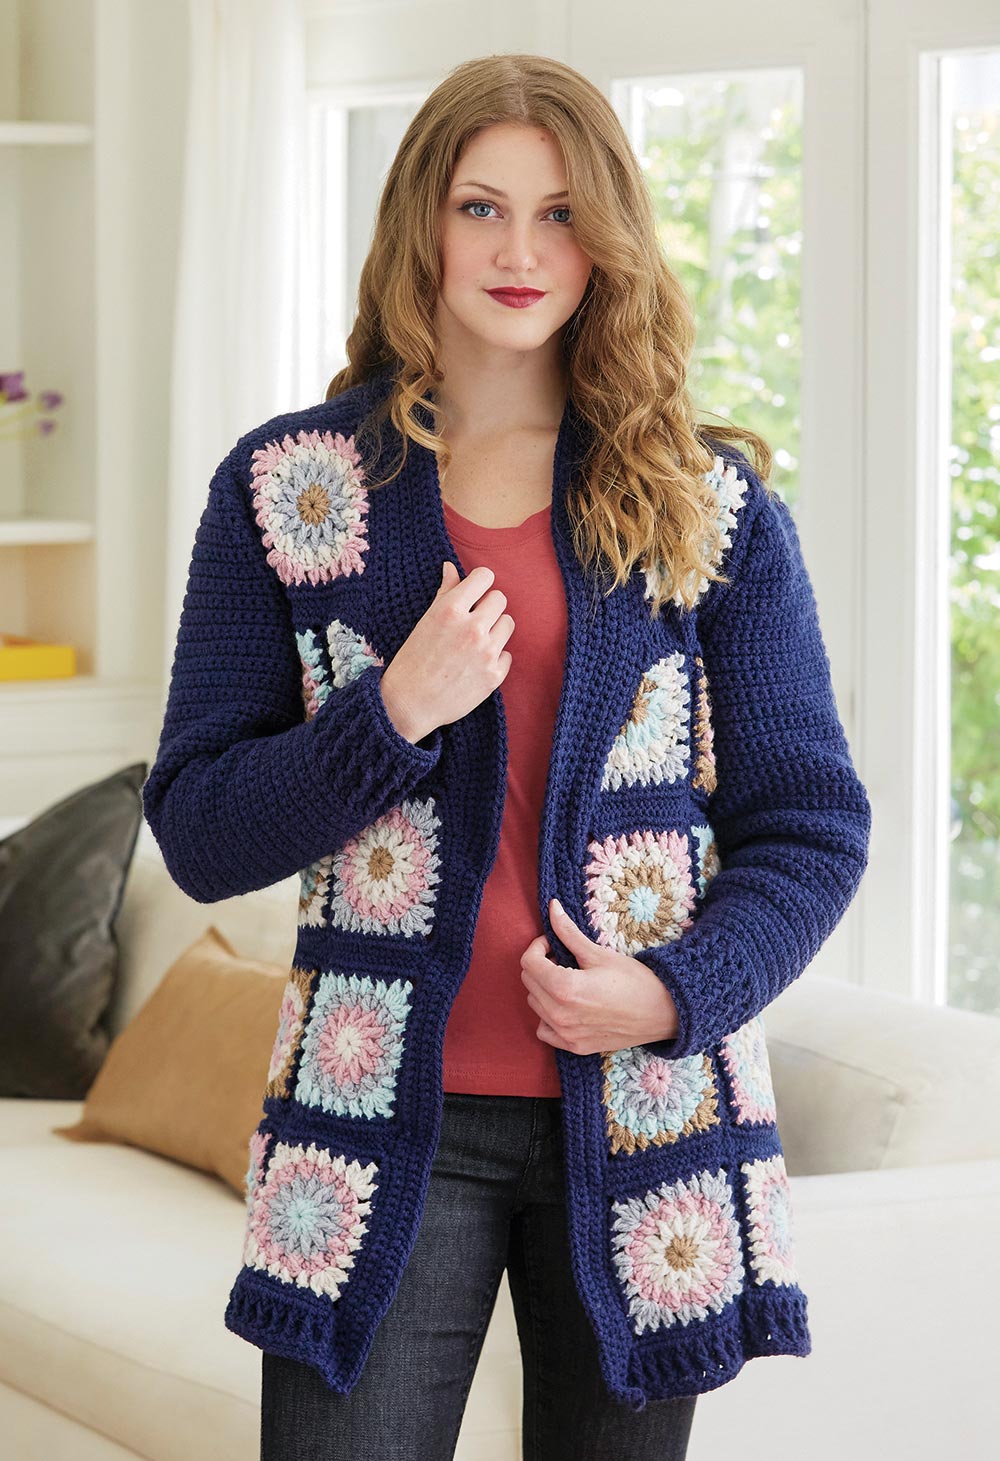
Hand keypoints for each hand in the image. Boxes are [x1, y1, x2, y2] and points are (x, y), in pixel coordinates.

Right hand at [380, 560, 513, 742]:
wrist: (410, 703)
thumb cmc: (413, 659)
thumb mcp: (425, 621)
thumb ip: (445, 592)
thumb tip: (451, 567)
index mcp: (451, 610)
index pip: (484, 577)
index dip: (479, 583)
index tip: (474, 592)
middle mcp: (472, 628)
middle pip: (500, 599)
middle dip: (488, 606)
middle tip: (473, 620)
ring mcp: (486, 652)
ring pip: (508, 624)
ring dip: (495, 629)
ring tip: (475, 642)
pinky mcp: (495, 675)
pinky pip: (508, 654)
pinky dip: (495, 658)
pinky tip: (476, 664)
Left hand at [519, 898, 679, 1055]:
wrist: (663, 1013)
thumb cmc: (634, 981)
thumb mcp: (599, 953)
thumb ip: (568, 932)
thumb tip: (552, 907)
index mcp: (564, 988)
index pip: (529, 962)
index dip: (538, 946)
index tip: (552, 943)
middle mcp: (560, 1015)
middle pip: (529, 982)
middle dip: (540, 965)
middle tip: (562, 958)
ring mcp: (566, 1034)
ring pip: (535, 1004)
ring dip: (543, 988)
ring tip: (568, 979)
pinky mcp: (574, 1046)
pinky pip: (545, 1030)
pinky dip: (548, 1016)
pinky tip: (566, 1005)